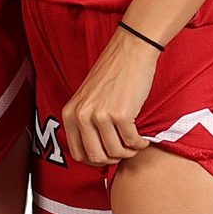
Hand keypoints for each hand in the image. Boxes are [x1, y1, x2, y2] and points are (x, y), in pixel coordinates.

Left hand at [62, 27, 160, 167]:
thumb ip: (85, 123)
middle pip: (96, 157)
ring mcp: (99, 115)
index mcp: (69, 114)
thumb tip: (95, 154)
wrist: (129, 52)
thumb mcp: (87, 100)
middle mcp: (80, 116)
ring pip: (115, 153)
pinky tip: (143, 138)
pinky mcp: (120, 114)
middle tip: (124, 151)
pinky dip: (140, 144)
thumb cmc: (111, 76)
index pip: (77, 154)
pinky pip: (132, 142)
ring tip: (135, 142)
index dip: (95, 161)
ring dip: (129, 152)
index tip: (108, 156)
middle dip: (113, 159)